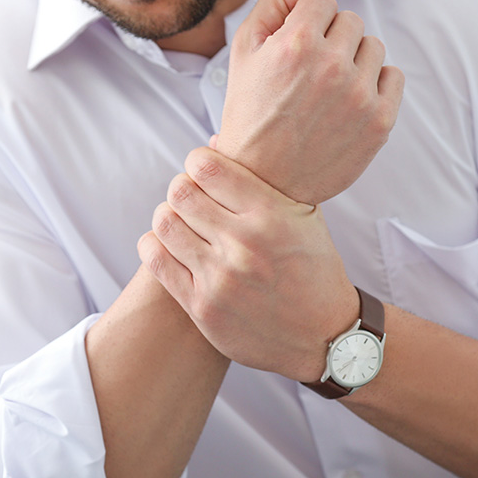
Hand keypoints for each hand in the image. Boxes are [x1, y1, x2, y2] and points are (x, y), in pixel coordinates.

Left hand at [137, 148, 359, 379]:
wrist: (323, 337)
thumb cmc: (315, 271)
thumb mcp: (306, 218)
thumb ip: (265, 181)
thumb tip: (217, 139)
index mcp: (271, 216)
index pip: (206, 167)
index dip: (197, 163)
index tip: (202, 172)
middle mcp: (243, 245)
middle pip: (180, 193)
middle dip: (182, 189)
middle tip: (191, 199)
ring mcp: (220, 278)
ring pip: (164, 223)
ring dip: (168, 217)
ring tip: (182, 224)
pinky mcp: (202, 307)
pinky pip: (156, 260)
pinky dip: (154, 246)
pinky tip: (168, 246)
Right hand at [215, 0, 404, 203]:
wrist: (263, 184)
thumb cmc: (252, 119)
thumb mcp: (245, 51)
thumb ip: (278, 1)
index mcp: (296, 45)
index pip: (323, 1)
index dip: (307, 26)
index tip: (297, 55)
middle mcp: (331, 68)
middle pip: (350, 22)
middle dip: (331, 43)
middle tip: (309, 79)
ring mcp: (359, 97)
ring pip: (373, 48)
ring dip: (353, 64)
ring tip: (327, 94)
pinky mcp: (379, 123)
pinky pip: (394, 77)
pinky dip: (376, 86)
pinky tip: (349, 104)